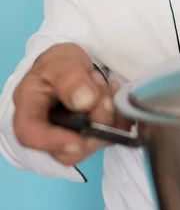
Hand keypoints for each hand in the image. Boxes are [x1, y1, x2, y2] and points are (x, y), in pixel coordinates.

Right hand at [13, 43, 130, 166]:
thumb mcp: (60, 61)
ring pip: (91, 145)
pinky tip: (117, 97)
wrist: (73, 66)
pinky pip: (110, 138)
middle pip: (66, 148)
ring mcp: (70, 138)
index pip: (30, 135)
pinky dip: (120, 120)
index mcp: (29, 109)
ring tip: (107, 89)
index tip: (78, 139)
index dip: (52, 142)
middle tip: (106, 97)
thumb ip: (69, 77)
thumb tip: (85, 101)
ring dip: (109, 118)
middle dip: (94, 125)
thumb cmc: (58, 64)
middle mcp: (47, 131)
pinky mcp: (91, 137)